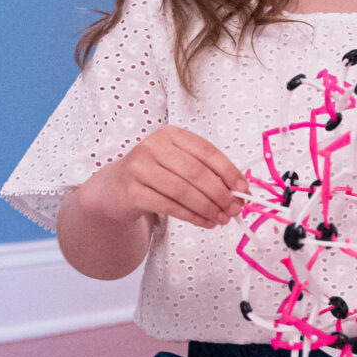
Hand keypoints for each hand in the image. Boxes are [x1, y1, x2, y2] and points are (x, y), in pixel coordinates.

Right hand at [80, 124, 247, 230]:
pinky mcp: (132, 192)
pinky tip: (205, 222)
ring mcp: (139, 168)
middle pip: (196, 172)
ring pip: (183, 191)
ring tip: (222, 219)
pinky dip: (192, 216)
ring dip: (208, 208)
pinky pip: (169, 206)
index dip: (229, 171)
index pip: (207, 151)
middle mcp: (152, 146)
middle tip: (235, 209)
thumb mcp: (177, 163)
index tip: (243, 188)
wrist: (113, 189)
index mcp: (170, 134)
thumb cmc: (154, 174)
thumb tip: (238, 190)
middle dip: (220, 194)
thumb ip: (205, 171)